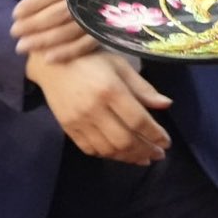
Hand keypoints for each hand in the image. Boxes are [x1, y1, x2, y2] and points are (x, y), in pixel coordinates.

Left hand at [11, 0, 95, 63]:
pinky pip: (86, 44)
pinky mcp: (104, 31)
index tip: (15, 14)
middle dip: (34, 25)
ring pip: (69, 31)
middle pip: (58, 13)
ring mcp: (97, 16)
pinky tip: (49, 59)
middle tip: (14, 33)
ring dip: (45, 41)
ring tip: (23, 47)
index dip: (33, 3)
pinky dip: (67, 52)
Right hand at [27, 49, 170, 164]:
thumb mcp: (119, 65)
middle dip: (145, 150)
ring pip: (108, 149)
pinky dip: (108, 155)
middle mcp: (94, 108)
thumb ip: (142, 87)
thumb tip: (166, 105)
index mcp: (110, 90)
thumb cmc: (90, 59)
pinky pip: (90, 149)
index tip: (166, 142)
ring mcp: (79, 120)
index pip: (138, 120)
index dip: (155, 134)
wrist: (51, 63)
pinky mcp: (68, 128)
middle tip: (158, 154)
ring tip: (143, 158)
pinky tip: (120, 153)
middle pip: (124, 140)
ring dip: (129, 157)